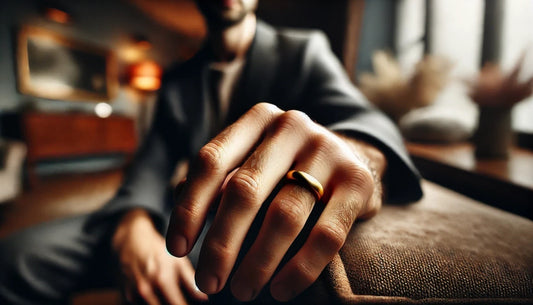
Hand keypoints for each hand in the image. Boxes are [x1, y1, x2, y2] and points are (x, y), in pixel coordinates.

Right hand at [113, 209, 208, 304]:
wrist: (128, 242)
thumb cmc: (157, 251)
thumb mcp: (178, 261)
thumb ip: (191, 282)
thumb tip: (205, 299)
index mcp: (163, 281)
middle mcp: (146, 291)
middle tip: (180, 300)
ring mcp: (132, 296)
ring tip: (168, 296)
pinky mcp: (124, 299)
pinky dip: (149, 304)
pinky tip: (157, 298)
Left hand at [166, 103, 385, 300]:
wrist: (352, 157)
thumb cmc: (286, 168)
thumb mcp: (252, 162)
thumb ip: (221, 184)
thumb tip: (183, 229)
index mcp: (257, 119)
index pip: (211, 161)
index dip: (189, 208)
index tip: (178, 250)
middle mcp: (292, 126)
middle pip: (245, 190)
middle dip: (221, 244)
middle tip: (208, 282)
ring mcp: (328, 150)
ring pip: (284, 216)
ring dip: (257, 262)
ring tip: (241, 291)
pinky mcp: (358, 182)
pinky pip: (327, 235)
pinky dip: (300, 269)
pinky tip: (281, 290)